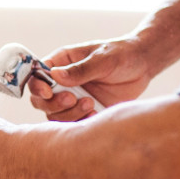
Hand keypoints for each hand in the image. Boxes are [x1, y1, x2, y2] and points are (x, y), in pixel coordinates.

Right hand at [29, 38, 151, 121]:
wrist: (142, 65)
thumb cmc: (120, 54)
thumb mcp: (102, 58)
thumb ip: (80, 69)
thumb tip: (54, 75)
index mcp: (60, 63)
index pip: (37, 76)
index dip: (37, 86)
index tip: (49, 92)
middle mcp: (62, 82)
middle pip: (41, 100)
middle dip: (53, 104)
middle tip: (74, 98)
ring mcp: (72, 98)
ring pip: (55, 114)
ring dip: (68, 114)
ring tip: (90, 104)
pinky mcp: (85, 111)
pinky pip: (73, 124)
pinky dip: (80, 123)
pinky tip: (95, 114)